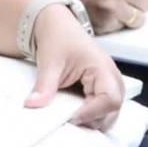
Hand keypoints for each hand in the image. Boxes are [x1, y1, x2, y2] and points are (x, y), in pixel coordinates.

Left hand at [26, 5, 124, 128]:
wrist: (57, 27)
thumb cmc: (58, 38)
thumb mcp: (50, 62)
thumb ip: (44, 86)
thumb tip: (33, 105)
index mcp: (102, 67)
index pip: (109, 99)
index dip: (91, 113)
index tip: (71, 118)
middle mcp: (112, 76)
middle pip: (114, 109)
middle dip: (93, 119)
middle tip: (69, 119)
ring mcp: (110, 83)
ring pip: (112, 112)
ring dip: (93, 119)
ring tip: (71, 116)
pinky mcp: (103, 88)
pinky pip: (105, 109)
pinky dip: (92, 115)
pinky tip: (75, 112)